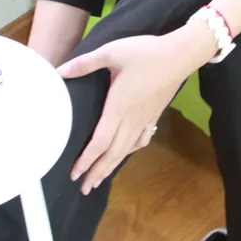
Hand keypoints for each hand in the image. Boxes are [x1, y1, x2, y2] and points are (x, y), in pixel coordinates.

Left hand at [57, 28, 212, 194]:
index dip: (87, 160)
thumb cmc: (145, 52)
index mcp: (119, 107)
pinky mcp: (153, 115)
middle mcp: (132, 119)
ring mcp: (145, 119)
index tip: (75, 174)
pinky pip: (140, 140)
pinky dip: (129, 152)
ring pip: (126, 150)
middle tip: (83, 188)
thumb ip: (85, 63)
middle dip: (97, 172)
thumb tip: (60, 71)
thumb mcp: (112, 52)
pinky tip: (125, 154)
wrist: (180, 55)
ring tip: (99, 179)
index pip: (100, 142)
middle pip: (113, 153)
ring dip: (111, 166)